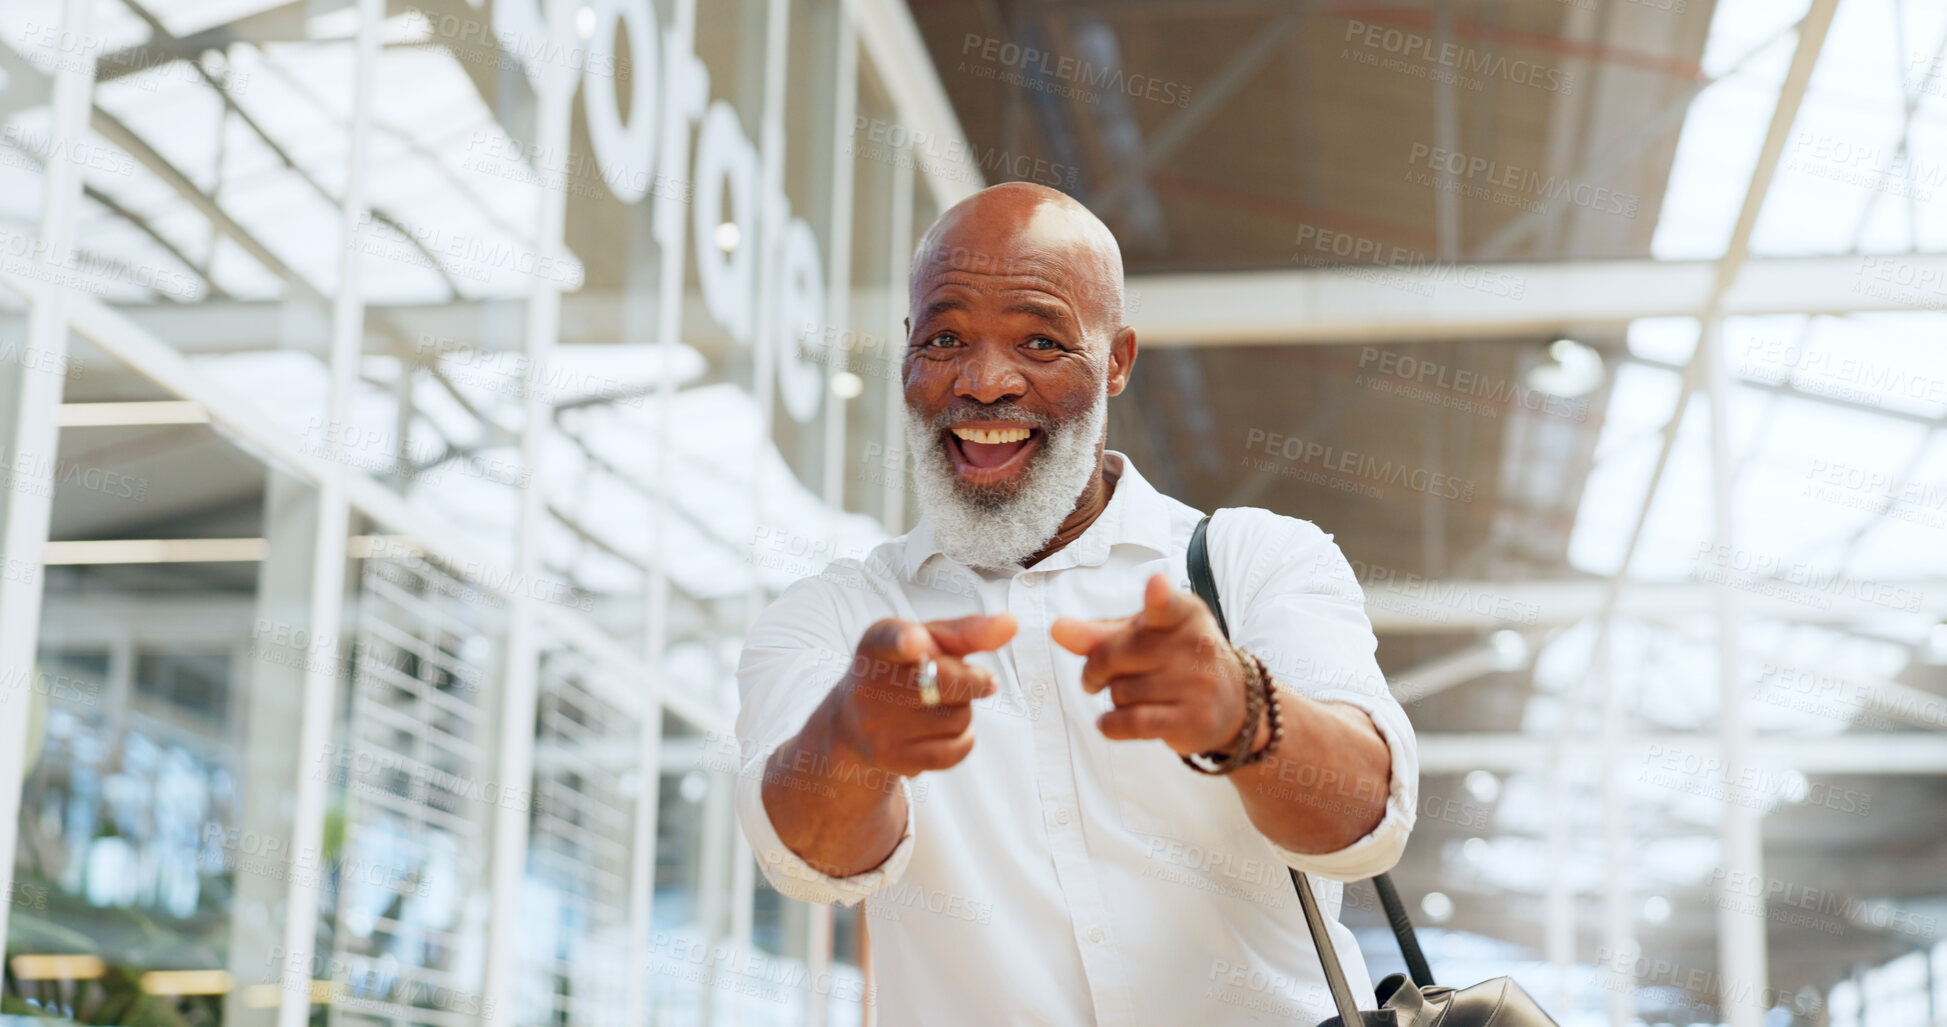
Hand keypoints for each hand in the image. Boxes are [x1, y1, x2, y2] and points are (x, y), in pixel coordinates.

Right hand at [830, 614, 1017, 776]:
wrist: (853, 722)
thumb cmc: (904, 670)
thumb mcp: (926, 642)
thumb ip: (968, 631)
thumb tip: (1012, 623)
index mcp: (877, 643)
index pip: (891, 641)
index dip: (907, 641)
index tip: (915, 642)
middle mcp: (869, 684)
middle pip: (947, 680)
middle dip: (973, 680)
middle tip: (980, 679)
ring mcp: (877, 726)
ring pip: (959, 716)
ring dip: (965, 710)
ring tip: (941, 705)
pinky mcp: (892, 759)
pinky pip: (956, 749)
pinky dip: (964, 738)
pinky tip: (945, 729)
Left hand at [1051, 573, 1250, 756]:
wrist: (1231, 705)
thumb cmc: (1176, 661)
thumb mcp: (1145, 637)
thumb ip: (1100, 633)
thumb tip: (1058, 629)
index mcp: (1184, 615)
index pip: (1167, 604)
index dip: (1158, 596)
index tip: (1156, 584)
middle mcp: (1196, 646)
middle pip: (1114, 655)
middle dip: (1096, 670)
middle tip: (1097, 678)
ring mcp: (1198, 685)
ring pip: (1119, 692)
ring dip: (1113, 698)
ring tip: (1135, 696)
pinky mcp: (1191, 721)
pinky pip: (1130, 723)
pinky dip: (1110, 725)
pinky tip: (1110, 723)